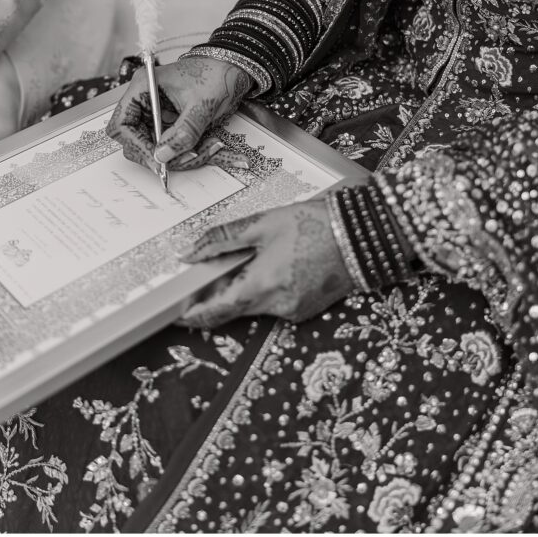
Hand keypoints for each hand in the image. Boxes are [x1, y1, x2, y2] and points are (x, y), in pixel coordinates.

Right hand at [106, 56, 252, 172]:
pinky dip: (185, 150)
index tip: (156, 159)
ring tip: (203, 150)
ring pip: (153, 145)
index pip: (122, 124)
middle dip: (157, 153)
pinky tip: (205, 147)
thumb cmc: (215, 75)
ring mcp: (156, 112)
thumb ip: (183, 132)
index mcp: (144, 87)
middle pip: (134, 139)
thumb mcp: (201, 105)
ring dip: (176, 154)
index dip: (136, 144)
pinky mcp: (168, 121)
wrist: (233, 68)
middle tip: (181, 160)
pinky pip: (169, 143)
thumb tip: (163, 156)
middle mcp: (145, 100)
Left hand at [178, 198, 352, 327]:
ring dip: (244, 290)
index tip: (176, 313)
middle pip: (234, 310)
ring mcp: (293, 311)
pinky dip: (265, 290)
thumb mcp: (262, 223)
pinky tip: (273, 266)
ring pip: (255, 306)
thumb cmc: (314, 223)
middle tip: (204, 278)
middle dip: (217, 297)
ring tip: (248, 260)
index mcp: (261, 285)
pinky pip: (275, 304)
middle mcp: (276, 306)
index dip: (193, 315)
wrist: (362, 234)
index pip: (216, 312)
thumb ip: (222, 239)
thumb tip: (190, 252)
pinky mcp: (306, 310)